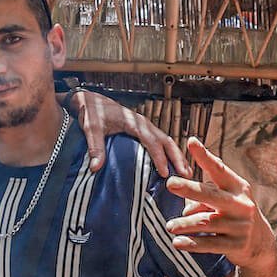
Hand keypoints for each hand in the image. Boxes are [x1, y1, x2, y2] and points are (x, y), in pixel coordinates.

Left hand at [64, 89, 190, 176]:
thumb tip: (95, 168)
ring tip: (186, 174)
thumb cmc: (92, 112)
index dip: (159, 157)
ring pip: (167, 142)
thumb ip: (94, 147)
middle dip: (177, 157)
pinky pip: (161, 143)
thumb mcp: (91, 128)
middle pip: (166, 141)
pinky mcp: (144, 132)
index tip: (164, 173)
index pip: (151, 140)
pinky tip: (172, 167)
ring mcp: (146, 127)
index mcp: (134, 122)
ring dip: (177, 156)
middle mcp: (143, 124)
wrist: (91, 101)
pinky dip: (169, 154)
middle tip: (186, 175)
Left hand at [164, 137, 276, 269]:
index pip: (219, 169)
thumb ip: (208, 186)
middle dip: (190, 189)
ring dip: (185, 223)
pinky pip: (209, 244)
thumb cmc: (235, 212)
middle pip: (211, 195)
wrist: (260, 243)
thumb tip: (181, 184)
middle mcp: (241, 205)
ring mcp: (240, 226)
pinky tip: (177, 242)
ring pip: (206, 223)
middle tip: (170, 184)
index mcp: (238, 188)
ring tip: (169, 226)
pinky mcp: (236, 246)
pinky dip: (192, 244)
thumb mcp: (229, 195)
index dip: (204, 156)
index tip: (191, 141)